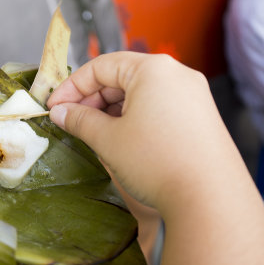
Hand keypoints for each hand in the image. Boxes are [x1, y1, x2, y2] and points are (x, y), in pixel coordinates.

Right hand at [47, 52, 236, 215]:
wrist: (209, 198)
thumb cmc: (158, 162)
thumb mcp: (108, 139)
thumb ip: (79, 120)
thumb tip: (60, 112)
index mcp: (153, 69)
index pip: (100, 66)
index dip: (71, 87)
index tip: (54, 106)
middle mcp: (176, 74)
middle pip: (121, 77)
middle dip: (92, 100)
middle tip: (70, 122)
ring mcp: (192, 95)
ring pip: (139, 94)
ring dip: (111, 112)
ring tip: (94, 135)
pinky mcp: (199, 117)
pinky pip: (158, 108)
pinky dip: (134, 119)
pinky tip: (121, 141)